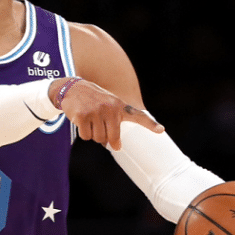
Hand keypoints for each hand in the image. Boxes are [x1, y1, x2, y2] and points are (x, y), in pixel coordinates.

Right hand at [49, 78, 163, 149]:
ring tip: (90, 121)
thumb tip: (116, 147)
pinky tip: (81, 120)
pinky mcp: (82, 116)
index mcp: (119, 106)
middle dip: (105, 138)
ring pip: (98, 139)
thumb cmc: (94, 100)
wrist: (73, 88)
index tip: (161, 130)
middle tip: (99, 126)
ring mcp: (96, 112)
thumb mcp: (110, 104)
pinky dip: (83, 132)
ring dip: (93, 134)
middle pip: (112, 138)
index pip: (138, 116)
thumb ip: (116, 120)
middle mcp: (109, 108)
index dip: (150, 124)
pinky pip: (86, 136)